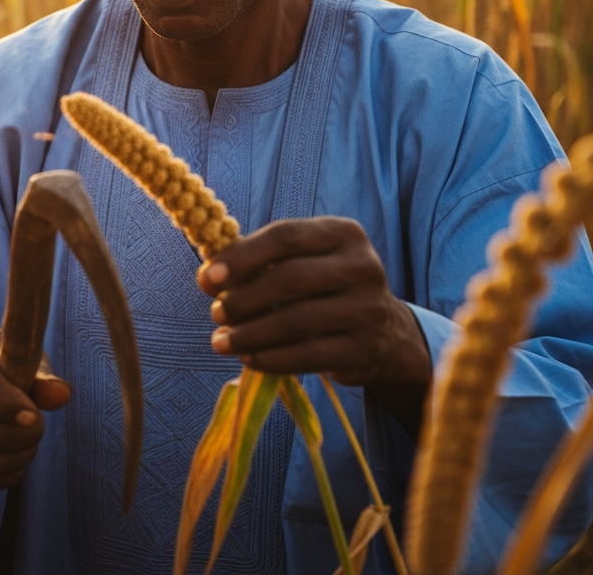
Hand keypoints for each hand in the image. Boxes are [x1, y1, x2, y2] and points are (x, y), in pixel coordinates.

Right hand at [0, 327, 70, 499]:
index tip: (35, 415)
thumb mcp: (21, 358)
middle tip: (38, 429)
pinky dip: (6, 477)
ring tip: (28, 444)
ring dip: (20, 460)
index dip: (7, 402)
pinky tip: (14, 461)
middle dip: (26, 438)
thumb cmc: (0, 366)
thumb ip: (42, 378)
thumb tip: (62, 395)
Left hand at [197, 217, 431, 433]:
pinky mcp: (364, 350)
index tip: (208, 277)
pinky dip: (271, 359)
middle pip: (291, 278)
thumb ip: (261, 261)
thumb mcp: (305, 260)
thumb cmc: (325, 287)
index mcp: (343, 233)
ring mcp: (368, 309)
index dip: (242, 256)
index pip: (285, 237)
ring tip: (221, 341)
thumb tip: (208, 276)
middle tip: (216, 312)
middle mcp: (362, 266)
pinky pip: (308, 356)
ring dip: (250, 333)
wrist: (384, 333)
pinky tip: (247, 358)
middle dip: (244, 297)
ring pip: (297, 321)